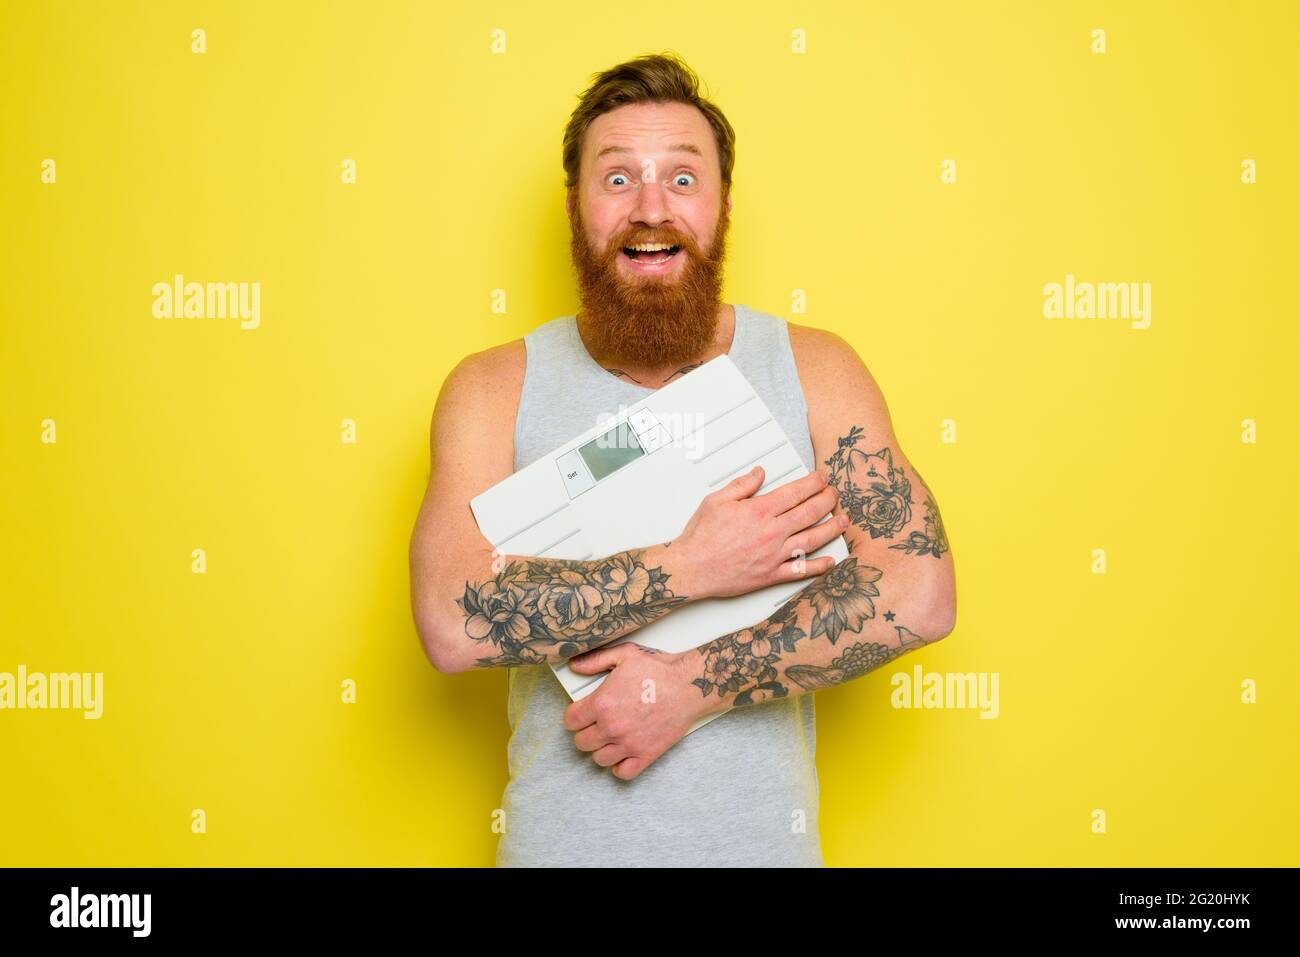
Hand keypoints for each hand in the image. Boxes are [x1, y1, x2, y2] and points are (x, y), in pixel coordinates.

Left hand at [562, 643, 710, 779]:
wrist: (689, 686)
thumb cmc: (660, 670)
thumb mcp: (624, 655)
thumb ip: (595, 661)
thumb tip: (574, 665)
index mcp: (602, 703)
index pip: (571, 721)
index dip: (574, 716)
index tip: (580, 714)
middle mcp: (612, 727)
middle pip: (582, 742)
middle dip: (585, 732)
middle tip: (594, 725)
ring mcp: (629, 744)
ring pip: (599, 759)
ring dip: (601, 749)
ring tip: (608, 738)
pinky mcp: (646, 754)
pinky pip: (623, 773)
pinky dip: (619, 766)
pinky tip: (622, 754)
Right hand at [673, 467, 847, 599]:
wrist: (691, 568)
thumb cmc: (701, 537)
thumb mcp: (716, 501)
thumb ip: (741, 485)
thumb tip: (759, 473)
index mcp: (758, 511)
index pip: (795, 493)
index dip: (813, 483)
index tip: (821, 478)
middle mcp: (771, 532)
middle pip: (809, 512)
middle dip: (827, 500)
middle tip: (834, 494)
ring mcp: (773, 555)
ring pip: (812, 539)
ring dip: (831, 528)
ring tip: (843, 520)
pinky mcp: (770, 575)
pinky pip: (800, 571)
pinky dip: (818, 566)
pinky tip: (830, 560)